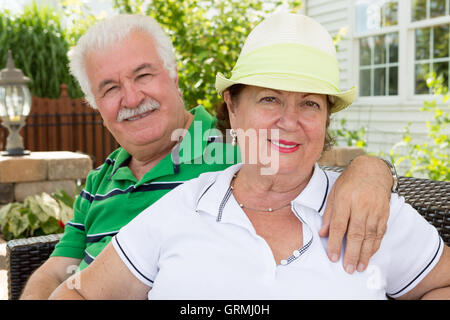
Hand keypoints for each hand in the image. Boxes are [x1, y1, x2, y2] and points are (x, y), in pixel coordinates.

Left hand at [319, 155, 391, 273]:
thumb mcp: (335, 193)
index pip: (340, 225)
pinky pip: (380, 232)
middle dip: (352, 253)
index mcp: (346, 199)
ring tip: (360, 267)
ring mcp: (375, 210)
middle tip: (348, 269)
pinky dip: (375, 245)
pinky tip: (370, 255)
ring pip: (370, 236)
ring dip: (365, 254)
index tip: (333, 257)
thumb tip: (323, 234)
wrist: (373, 170)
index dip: (336, 243)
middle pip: (356, 233)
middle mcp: (361, 205)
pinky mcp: (384, 213)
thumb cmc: (350, 181)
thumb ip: (329, 214)